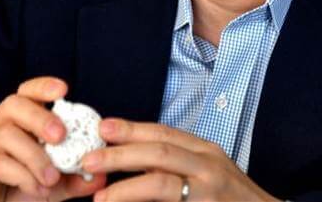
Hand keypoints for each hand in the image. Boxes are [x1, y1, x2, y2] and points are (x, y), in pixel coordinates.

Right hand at [0, 76, 106, 201]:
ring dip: (35, 156)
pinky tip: (37, 189)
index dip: (44, 87)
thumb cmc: (18, 189)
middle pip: (15, 104)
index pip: (28, 91)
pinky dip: (23, 175)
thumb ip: (75, 178)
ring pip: (7, 135)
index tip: (64, 90)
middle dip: (41, 117)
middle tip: (61, 137)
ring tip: (52, 179)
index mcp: (18, 119)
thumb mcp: (53, 184)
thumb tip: (103, 174)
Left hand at [80, 118, 279, 201]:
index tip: (103, 127)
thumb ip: (177, 162)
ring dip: (126, 188)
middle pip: (159, 152)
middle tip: (89, 158)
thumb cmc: (232, 198)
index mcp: (206, 150)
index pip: (164, 132)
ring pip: (161, 183)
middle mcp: (209, 166)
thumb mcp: (209, 171)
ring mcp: (210, 192)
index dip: (131, 129)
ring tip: (100, 196)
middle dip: (120, 154)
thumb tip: (132, 157)